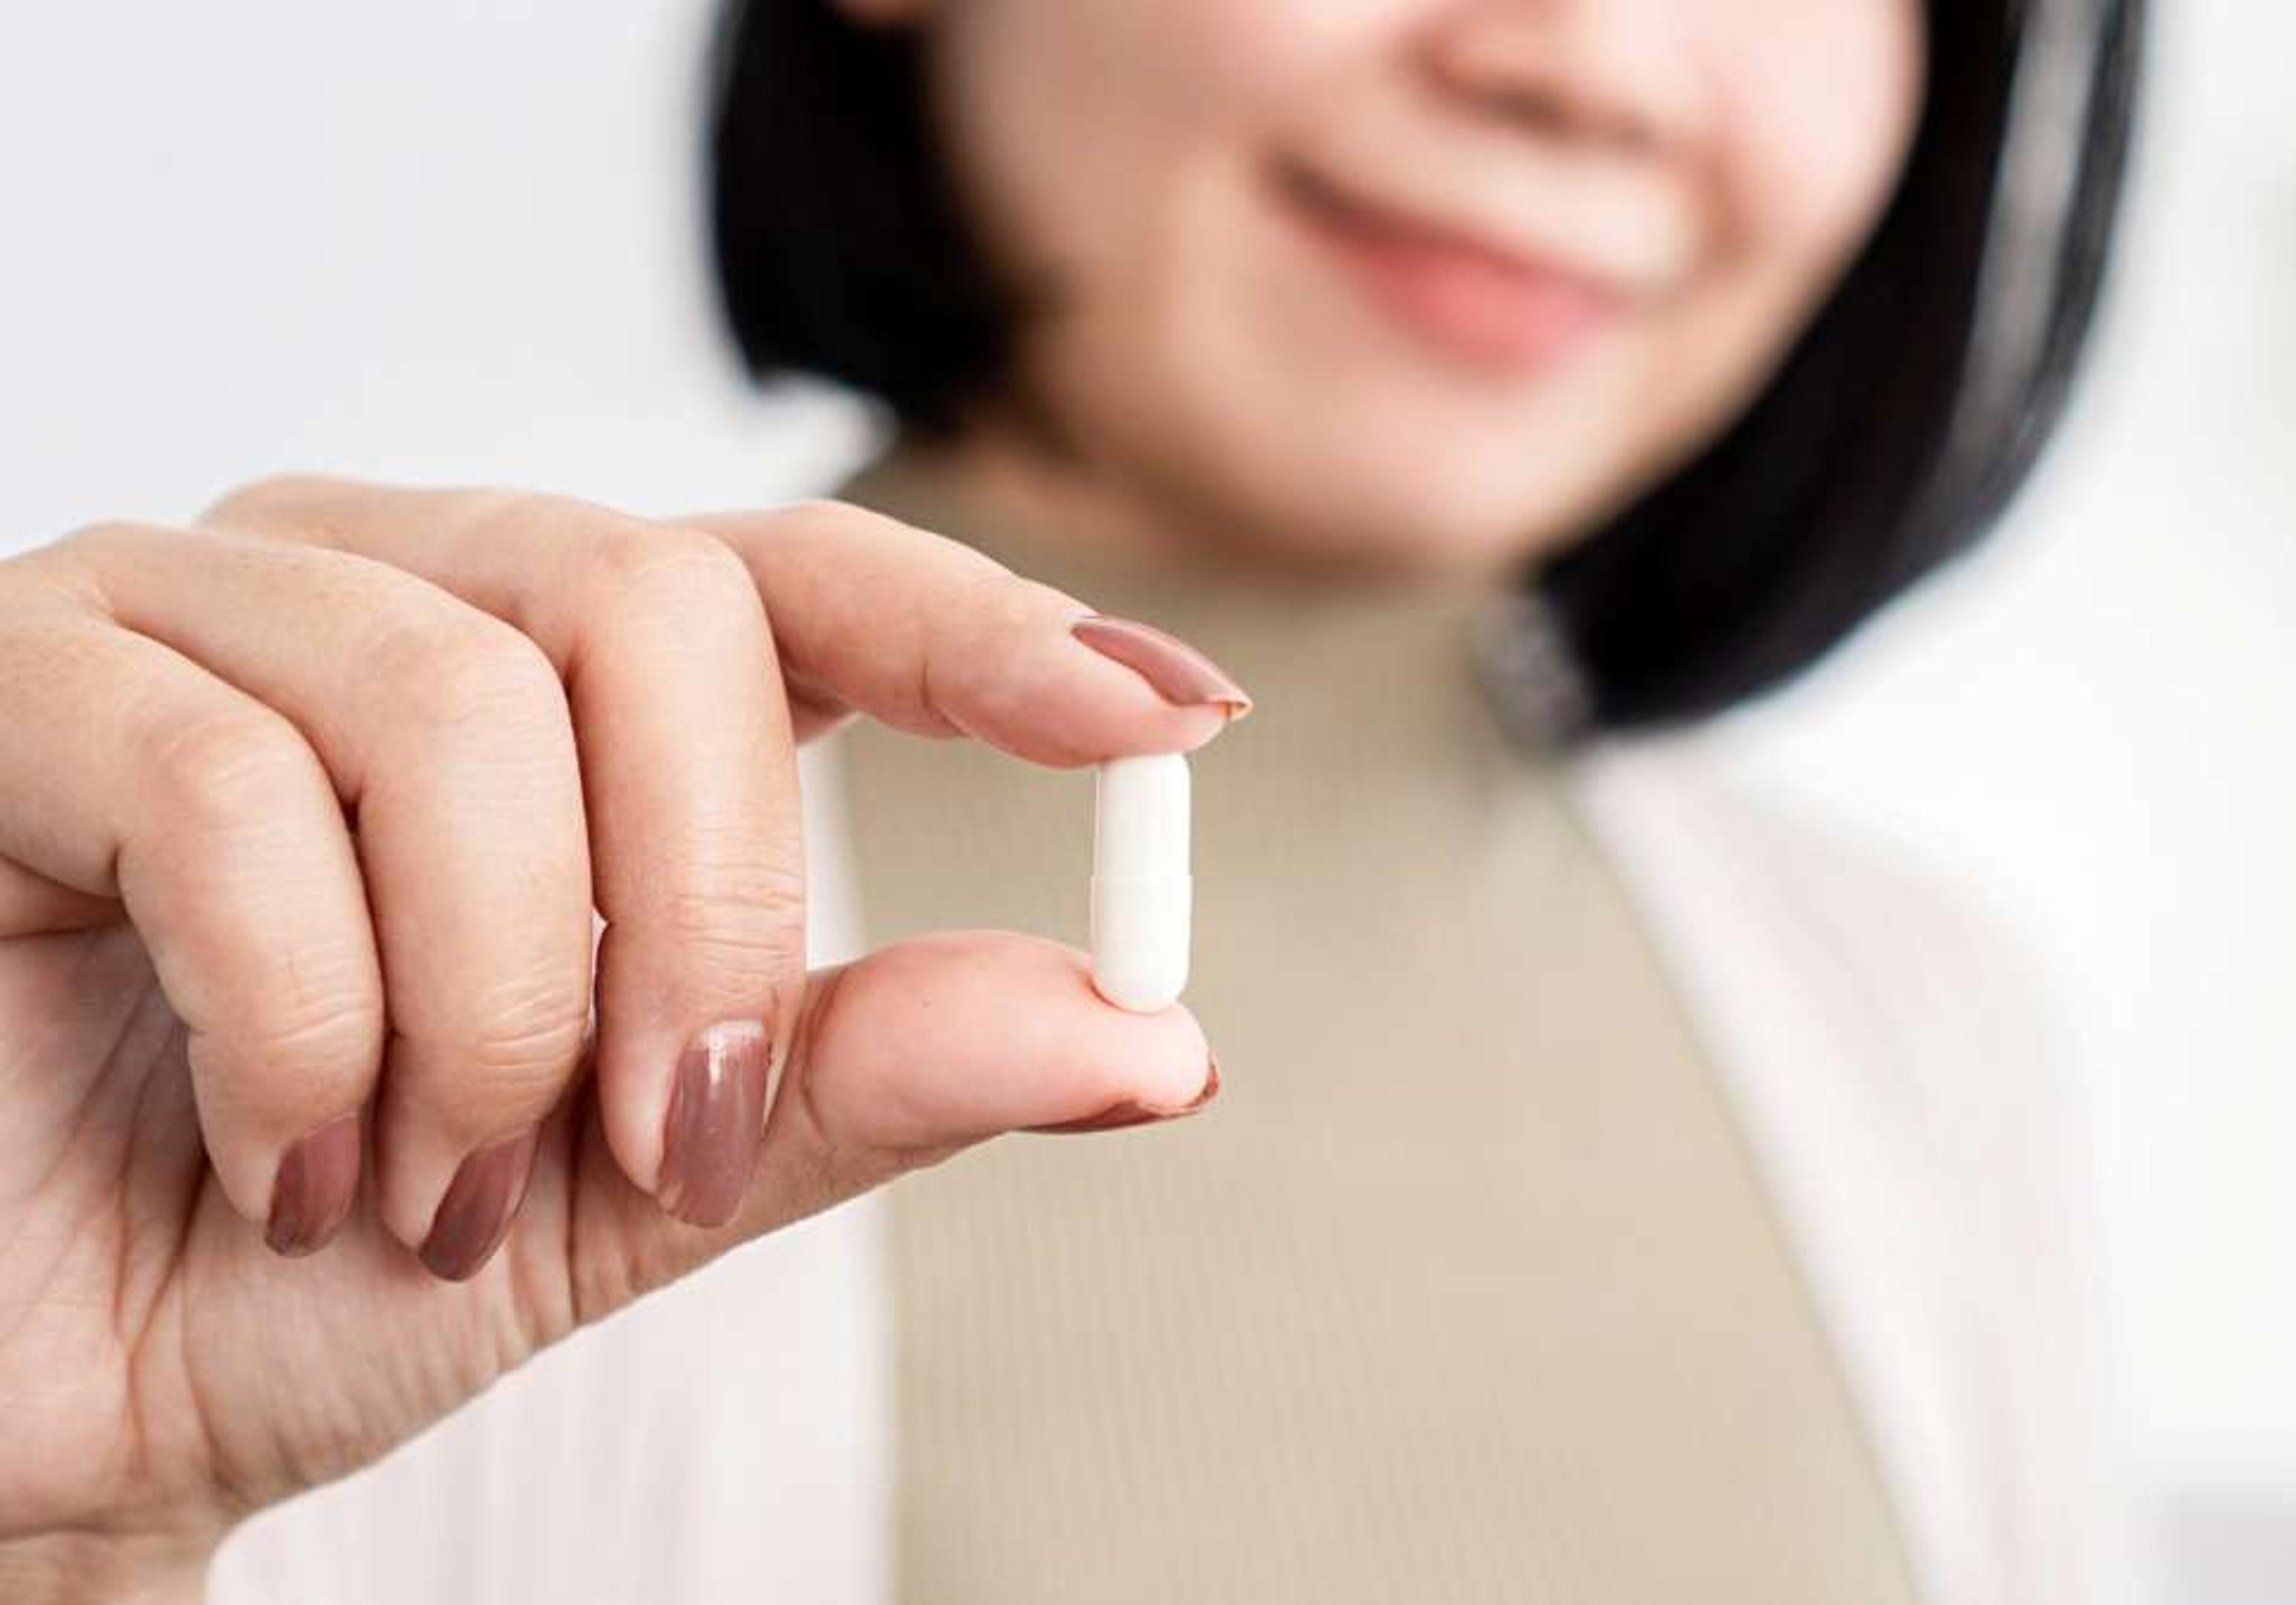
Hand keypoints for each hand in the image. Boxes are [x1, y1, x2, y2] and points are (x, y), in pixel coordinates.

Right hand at [0, 477, 1238, 1582]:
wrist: (60, 1389)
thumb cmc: (333, 1259)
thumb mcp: (646, 1183)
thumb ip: (866, 1077)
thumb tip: (1148, 1037)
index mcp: (557, 682)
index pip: (799, 580)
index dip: (984, 628)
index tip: (1171, 716)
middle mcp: (387, 589)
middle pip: (656, 601)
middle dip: (702, 909)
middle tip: (659, 1140)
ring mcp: (189, 609)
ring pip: (455, 705)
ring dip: (489, 1005)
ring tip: (422, 1190)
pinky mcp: (15, 682)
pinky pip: (228, 787)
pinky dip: (305, 1018)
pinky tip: (281, 1151)